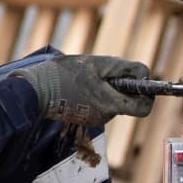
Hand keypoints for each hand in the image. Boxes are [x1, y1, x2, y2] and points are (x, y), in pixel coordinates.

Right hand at [8, 51, 155, 128]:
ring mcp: (93, 119)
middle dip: (121, 87)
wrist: (34, 91)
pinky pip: (97, 105)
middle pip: (126, 102)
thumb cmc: (64, 75)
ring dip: (105, 88)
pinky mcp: (83, 117)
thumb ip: (124, 69)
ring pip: (111, 102)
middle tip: (106, 72)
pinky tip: (78, 85)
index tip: (141, 81)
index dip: (147, 94)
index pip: (144, 108)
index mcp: (111, 104)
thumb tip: (144, 74)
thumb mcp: (97, 64)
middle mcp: (105, 116)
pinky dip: (94, 94)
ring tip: (86, 77)